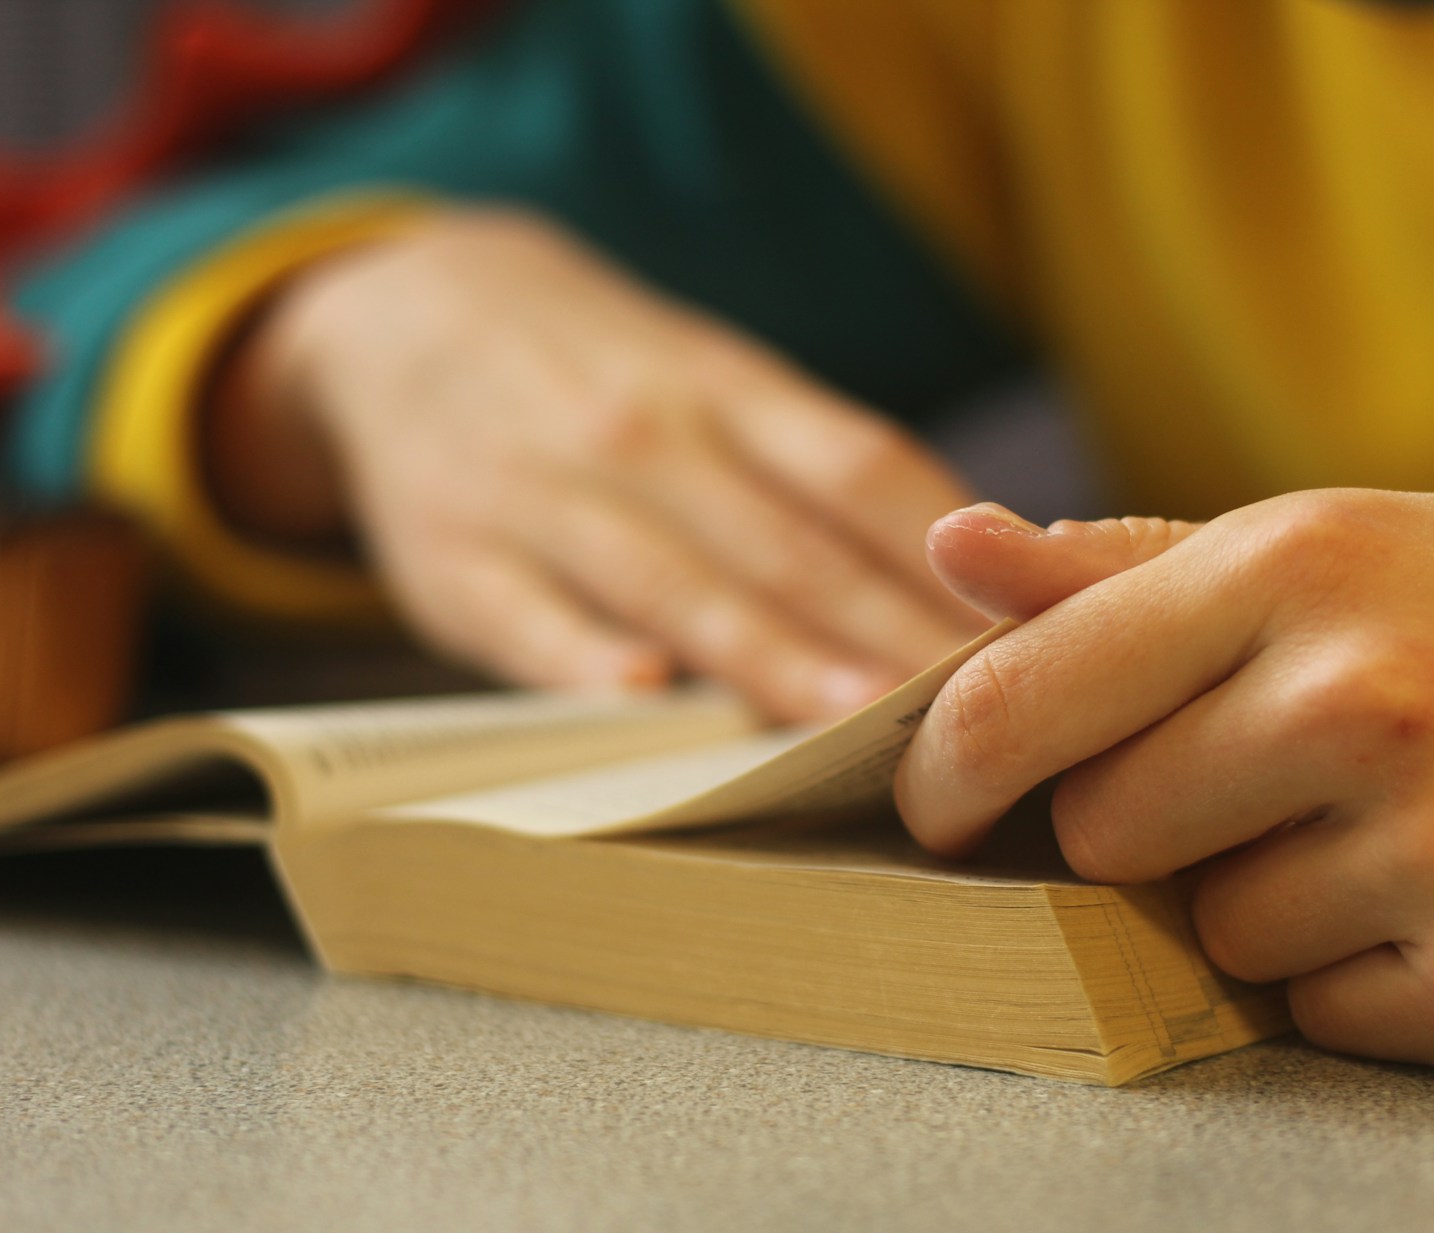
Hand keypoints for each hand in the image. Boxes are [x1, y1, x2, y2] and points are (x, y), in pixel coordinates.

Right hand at [213, 209, 981, 719]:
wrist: (406, 315)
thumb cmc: (605, 377)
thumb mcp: (708, 379)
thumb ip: (816, 466)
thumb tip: (972, 563)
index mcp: (724, 389)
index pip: (859, 472)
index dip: (948, 554)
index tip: (1027, 630)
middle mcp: (645, 438)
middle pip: (787, 543)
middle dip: (887, 631)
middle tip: (979, 713)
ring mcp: (546, 499)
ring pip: (676, 583)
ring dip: (770, 652)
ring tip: (855, 717)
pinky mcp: (459, 566)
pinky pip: (529, 618)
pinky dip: (585, 654)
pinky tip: (648, 693)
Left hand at [895, 491, 1433, 1071]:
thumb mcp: (1340, 552)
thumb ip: (1128, 570)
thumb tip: (950, 548)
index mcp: (1300, 562)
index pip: (1025, 696)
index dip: (952, 769)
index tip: (938, 803)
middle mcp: (1362, 695)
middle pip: (1101, 831)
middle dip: (1154, 829)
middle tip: (1271, 786)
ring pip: (1211, 936)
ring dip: (1267, 909)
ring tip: (1394, 837)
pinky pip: (1316, 1017)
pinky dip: (1362, 984)